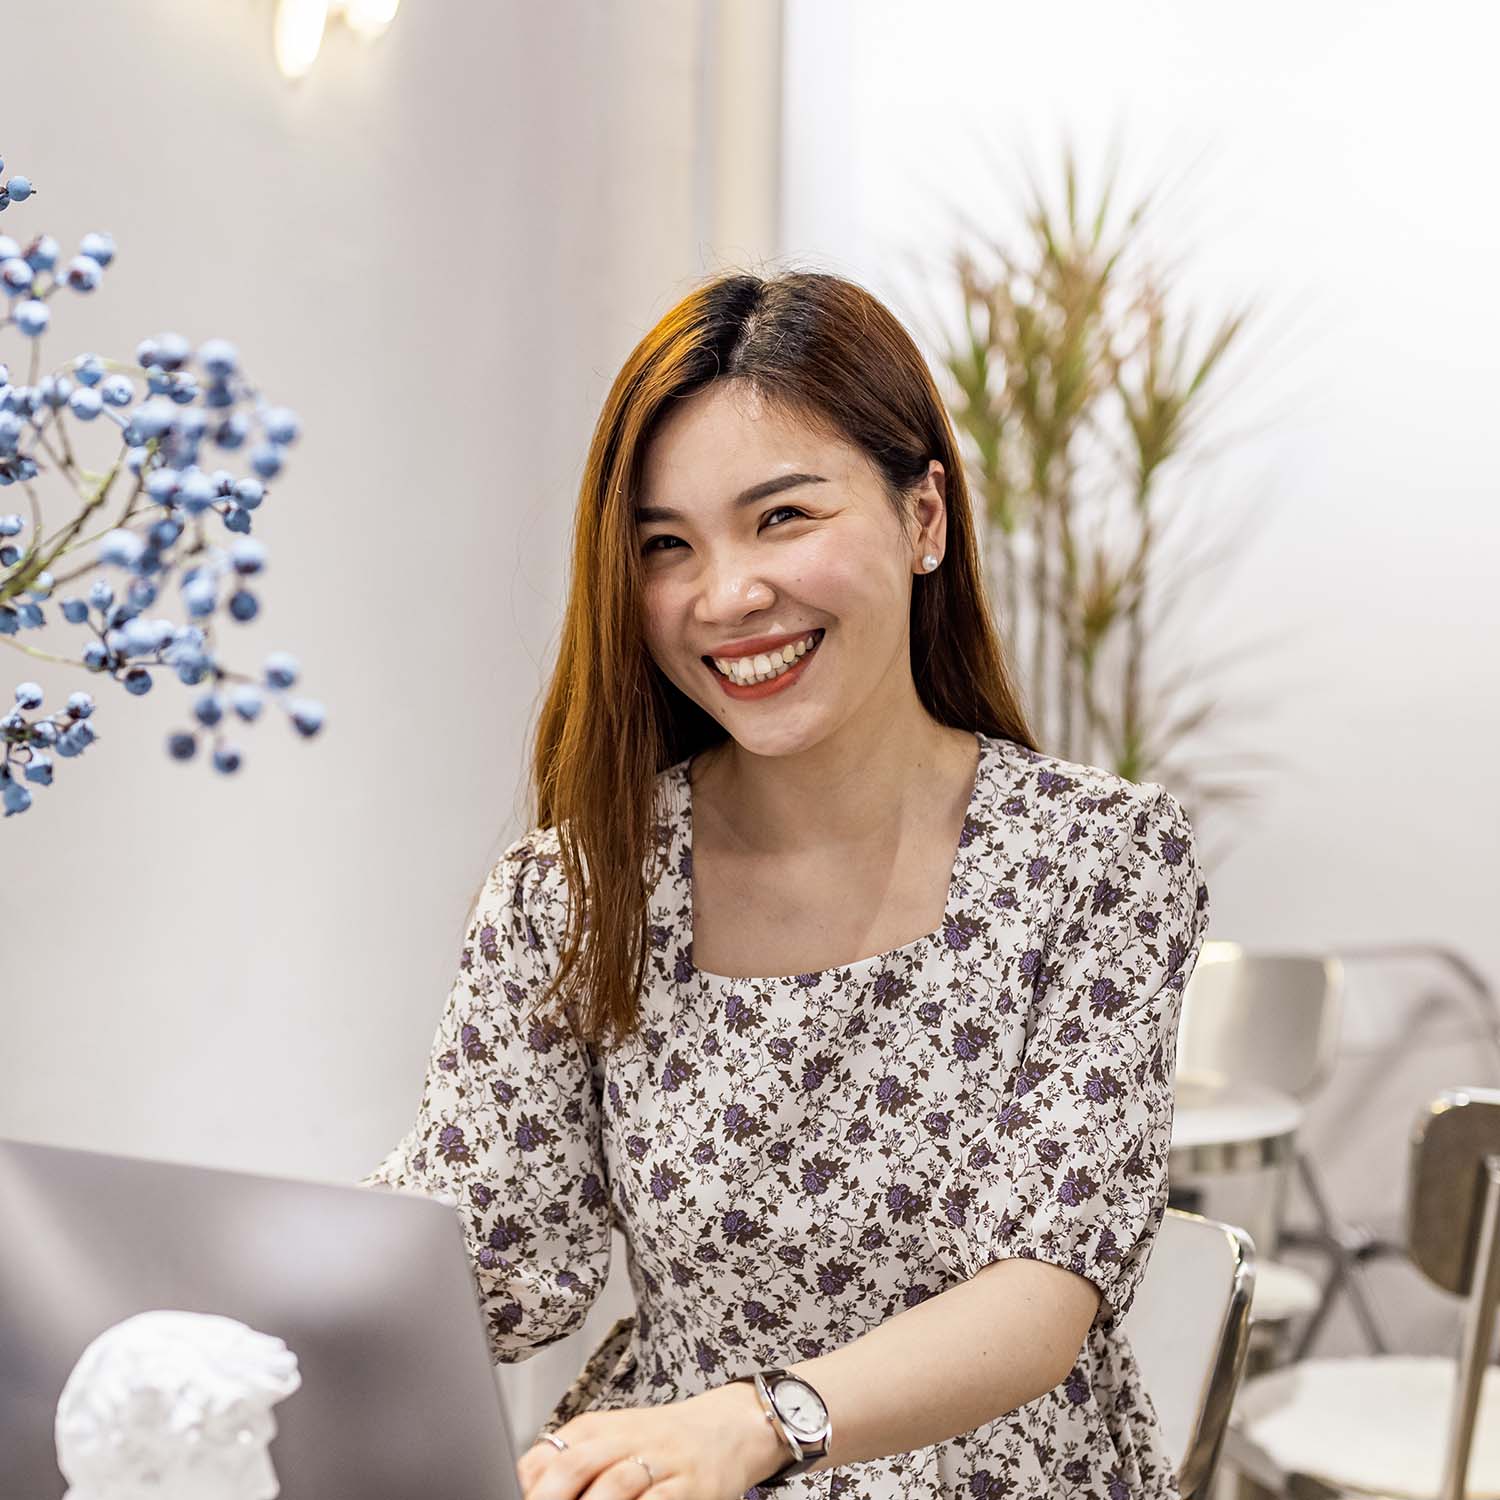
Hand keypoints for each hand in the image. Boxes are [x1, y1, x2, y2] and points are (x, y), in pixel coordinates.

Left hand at [516, 1381, 790, 1499]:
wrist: (726, 1427)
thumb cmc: (658, 1441)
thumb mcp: (608, 1440)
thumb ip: (565, 1464)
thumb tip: (519, 1485)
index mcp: (595, 1428)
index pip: (546, 1456)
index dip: (526, 1487)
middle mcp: (623, 1439)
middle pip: (575, 1466)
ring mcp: (658, 1461)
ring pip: (615, 1486)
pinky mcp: (689, 1486)